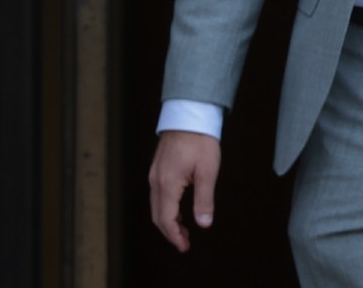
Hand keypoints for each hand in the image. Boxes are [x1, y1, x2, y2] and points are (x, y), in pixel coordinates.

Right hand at [148, 130, 221, 251]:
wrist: (189, 115)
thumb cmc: (200, 140)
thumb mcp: (208, 171)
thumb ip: (204, 199)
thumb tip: (204, 224)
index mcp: (167, 184)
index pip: (166, 219)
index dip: (174, 236)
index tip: (184, 246)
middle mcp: (156, 181)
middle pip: (157, 215)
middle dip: (170, 232)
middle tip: (184, 243)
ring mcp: (154, 175)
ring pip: (156, 206)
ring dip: (167, 220)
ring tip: (183, 230)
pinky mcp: (157, 169)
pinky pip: (157, 195)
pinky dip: (165, 208)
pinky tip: (178, 209)